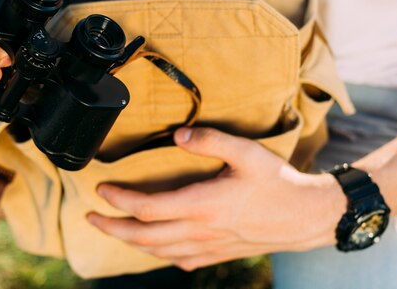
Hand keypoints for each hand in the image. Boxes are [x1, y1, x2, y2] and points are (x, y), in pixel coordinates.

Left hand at [88, 127, 345, 270]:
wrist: (306, 217)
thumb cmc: (278, 183)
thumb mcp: (246, 152)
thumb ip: (211, 140)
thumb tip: (179, 136)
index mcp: (202, 205)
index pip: (146, 208)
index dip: (118, 200)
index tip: (101, 189)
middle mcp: (200, 231)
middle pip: (143, 236)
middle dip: (111, 228)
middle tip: (90, 218)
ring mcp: (208, 247)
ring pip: (157, 252)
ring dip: (129, 242)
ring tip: (113, 231)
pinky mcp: (218, 254)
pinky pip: (179, 260)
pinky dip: (158, 254)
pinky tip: (155, 249)